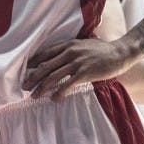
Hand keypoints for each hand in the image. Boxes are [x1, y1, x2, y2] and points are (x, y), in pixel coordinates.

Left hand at [23, 36, 139, 101]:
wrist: (120, 52)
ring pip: (53, 76)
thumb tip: (58, 57)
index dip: (33, 63)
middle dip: (33, 77)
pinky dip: (59, 93)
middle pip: (45, 66)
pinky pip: (68, 85)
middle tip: (24, 86)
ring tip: (34, 96)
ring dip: (42, 87)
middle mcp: (69, 52)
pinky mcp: (84, 73)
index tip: (24, 71)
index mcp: (67, 45)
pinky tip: (54, 99)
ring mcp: (76, 62)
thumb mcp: (82, 44)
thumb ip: (69, 49)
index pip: (45, 54)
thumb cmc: (102, 49)